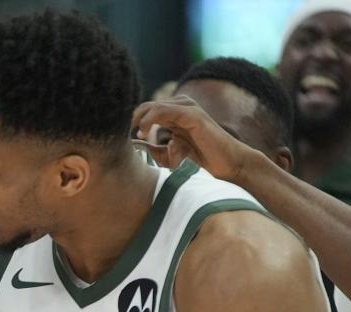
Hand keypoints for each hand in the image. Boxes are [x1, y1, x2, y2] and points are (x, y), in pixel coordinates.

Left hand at [131, 96, 256, 181]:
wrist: (228, 165)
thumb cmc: (202, 162)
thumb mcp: (172, 155)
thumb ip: (155, 149)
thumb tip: (134, 144)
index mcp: (175, 115)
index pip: (145, 109)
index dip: (132, 121)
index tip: (122, 135)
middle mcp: (181, 107)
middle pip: (146, 106)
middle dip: (133, 119)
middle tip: (125, 133)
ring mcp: (188, 109)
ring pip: (154, 106)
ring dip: (141, 120)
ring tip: (137, 134)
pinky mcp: (193, 115)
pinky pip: (166, 110)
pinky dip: (151, 119)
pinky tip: (143, 131)